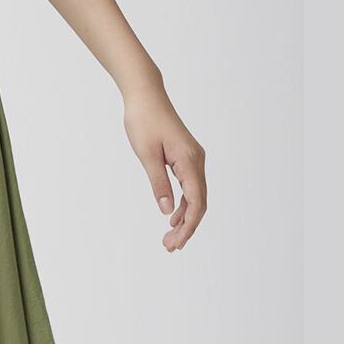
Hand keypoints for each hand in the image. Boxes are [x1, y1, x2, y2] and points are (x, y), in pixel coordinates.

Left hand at [123, 84, 206, 251]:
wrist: (145, 96)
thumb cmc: (144, 121)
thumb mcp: (147, 156)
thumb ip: (158, 184)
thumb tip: (167, 211)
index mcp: (190, 161)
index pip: (196, 202)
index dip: (189, 227)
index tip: (176, 244)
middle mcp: (197, 161)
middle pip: (199, 203)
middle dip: (187, 228)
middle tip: (169, 247)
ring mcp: (194, 159)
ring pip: (196, 196)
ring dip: (185, 219)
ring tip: (169, 238)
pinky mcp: (186, 158)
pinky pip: (190, 186)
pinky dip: (183, 204)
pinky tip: (173, 218)